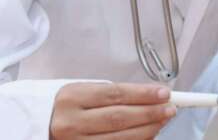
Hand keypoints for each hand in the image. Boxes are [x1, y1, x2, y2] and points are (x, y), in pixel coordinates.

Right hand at [49, 82, 175, 139]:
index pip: (116, 94)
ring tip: (163, 121)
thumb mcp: (84, 90)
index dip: (144, 94)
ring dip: (147, 129)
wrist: (39, 123)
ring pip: (119, 138)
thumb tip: (151, 95)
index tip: (164, 93)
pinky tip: (148, 134)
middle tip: (170, 108)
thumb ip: (114, 93)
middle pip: (120, 118)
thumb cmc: (67, 105)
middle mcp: (71, 122)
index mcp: (72, 97)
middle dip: (150, 113)